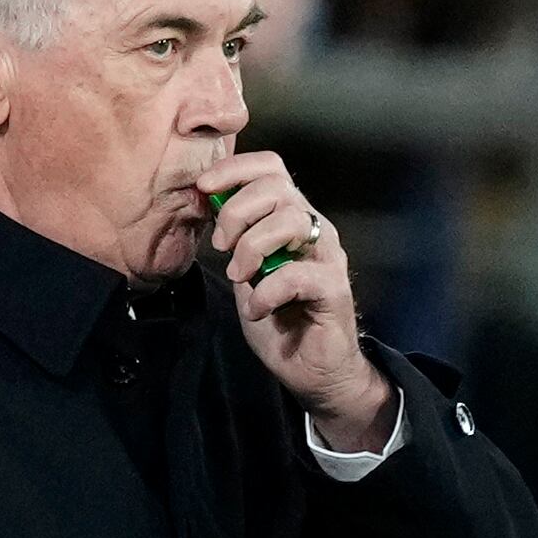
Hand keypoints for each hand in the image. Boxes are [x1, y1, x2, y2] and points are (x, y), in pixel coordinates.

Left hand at [197, 153, 387, 448]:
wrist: (312, 370)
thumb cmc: (280, 319)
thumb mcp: (245, 272)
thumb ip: (233, 241)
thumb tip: (206, 208)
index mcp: (291, 217)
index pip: (270, 167)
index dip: (234, 168)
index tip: (204, 189)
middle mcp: (314, 228)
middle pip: (277, 186)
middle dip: (236, 211)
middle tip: (221, 247)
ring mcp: (327, 256)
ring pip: (290, 220)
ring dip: (252, 247)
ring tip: (239, 276)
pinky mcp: (334, 289)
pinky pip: (296, 274)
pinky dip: (267, 291)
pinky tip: (257, 309)